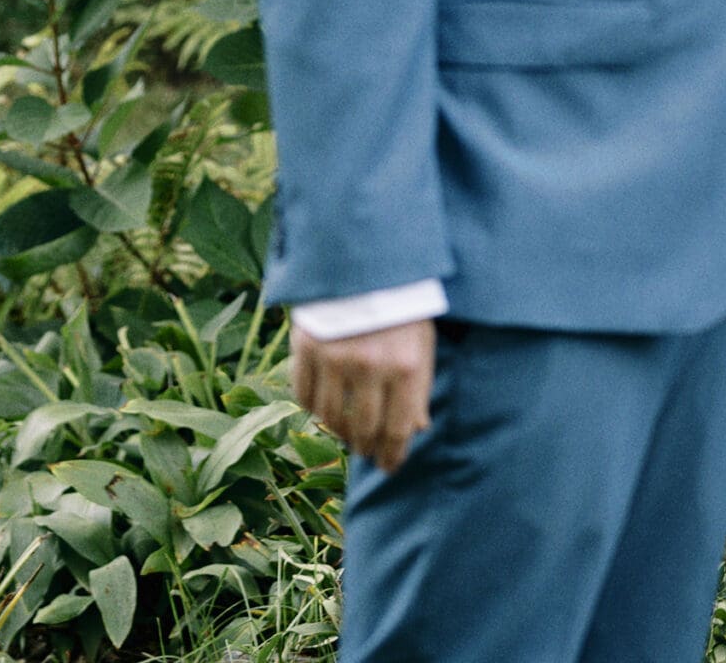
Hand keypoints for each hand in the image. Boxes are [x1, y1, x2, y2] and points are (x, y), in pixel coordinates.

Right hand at [292, 316, 434, 472]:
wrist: (363, 258)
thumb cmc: (400, 304)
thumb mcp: (421, 343)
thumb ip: (419, 388)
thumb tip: (417, 430)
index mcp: (406, 368)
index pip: (397, 431)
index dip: (392, 456)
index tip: (388, 467)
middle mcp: (371, 367)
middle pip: (364, 429)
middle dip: (367, 447)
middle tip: (367, 451)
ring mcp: (335, 357)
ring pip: (332, 417)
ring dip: (339, 431)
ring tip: (346, 432)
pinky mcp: (306, 345)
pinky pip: (304, 394)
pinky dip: (313, 408)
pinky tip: (323, 408)